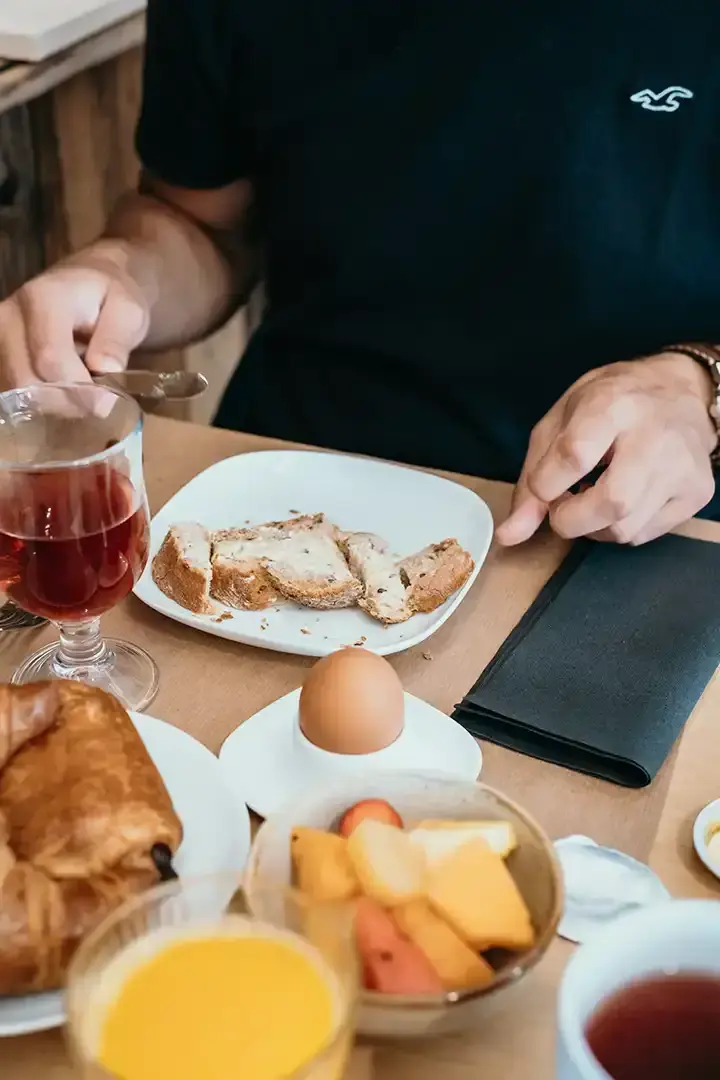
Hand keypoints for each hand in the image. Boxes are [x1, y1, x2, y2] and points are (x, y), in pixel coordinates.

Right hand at [0, 244, 151, 390]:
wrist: (86, 283)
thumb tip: (105, 369)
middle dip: (66, 401)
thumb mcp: (129, 311)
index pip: (51, 358)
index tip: (106, 403)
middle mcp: (10, 315)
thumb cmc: (109, 297)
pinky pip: (14, 391)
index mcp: (44, 298)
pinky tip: (64, 394)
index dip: (79, 389)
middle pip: (28, 379)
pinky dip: (40, 402)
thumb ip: (117, 338)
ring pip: (17, 390)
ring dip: (53, 404)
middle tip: (96, 404)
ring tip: (82, 394)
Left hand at [496, 354, 716, 546]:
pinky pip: (643, 535)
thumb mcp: (560, 422)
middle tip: (561, 508)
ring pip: (624, 529)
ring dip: (592, 527)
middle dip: (570, 520)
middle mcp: (656, 435)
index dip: (545, 484)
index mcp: (613, 404)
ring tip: (592, 496)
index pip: (574, 454)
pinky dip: (618, 527)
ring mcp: (683, 468)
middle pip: (611, 503)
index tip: (542, 487)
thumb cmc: (611, 404)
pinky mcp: (697, 493)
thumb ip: (532, 477)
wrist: (681, 392)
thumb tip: (510, 535)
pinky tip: (620, 498)